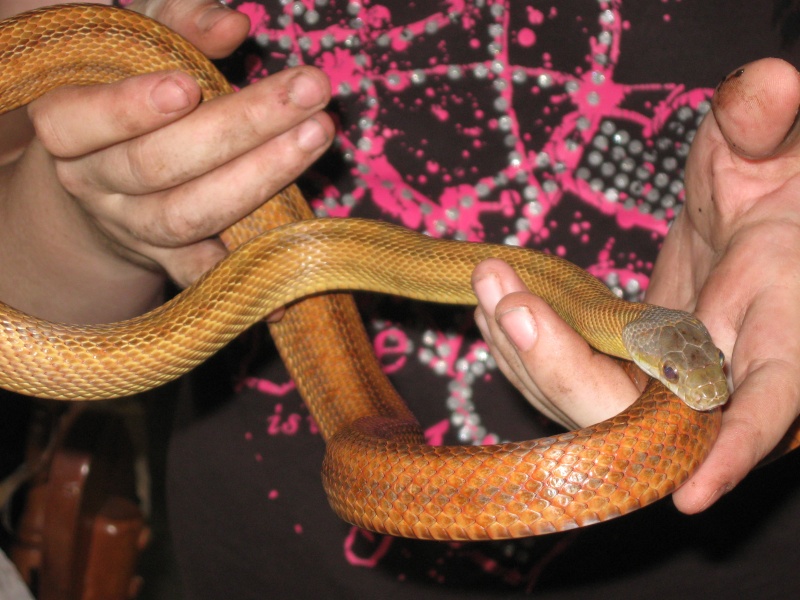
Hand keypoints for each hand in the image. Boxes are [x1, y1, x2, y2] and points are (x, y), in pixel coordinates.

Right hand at [0, 0, 333, 323]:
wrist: (107, 185)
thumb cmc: (134, 99)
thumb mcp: (141, 48)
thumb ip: (181, 26)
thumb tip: (233, 26)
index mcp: (70, 127)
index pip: (81, 121)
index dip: (129, 108)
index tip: (188, 86)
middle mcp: (96, 186)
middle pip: (159, 166)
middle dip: (240, 127)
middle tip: (309, 93)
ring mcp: (133, 231)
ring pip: (189, 215)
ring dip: (260, 177)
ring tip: (317, 134)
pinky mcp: (169, 263)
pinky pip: (206, 272)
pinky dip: (247, 266)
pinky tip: (294, 247)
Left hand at [473, 57, 799, 513]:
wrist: (753, 232)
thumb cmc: (774, 197)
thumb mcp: (773, 160)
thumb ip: (768, 131)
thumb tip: (768, 83)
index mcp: (774, 338)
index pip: (763, 407)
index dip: (733, 451)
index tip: (689, 496)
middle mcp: (709, 376)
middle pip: (634, 413)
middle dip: (563, 366)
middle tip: (504, 299)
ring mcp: (654, 380)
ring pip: (584, 402)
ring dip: (525, 351)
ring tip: (486, 283)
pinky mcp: (616, 370)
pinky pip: (562, 378)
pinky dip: (522, 348)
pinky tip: (493, 305)